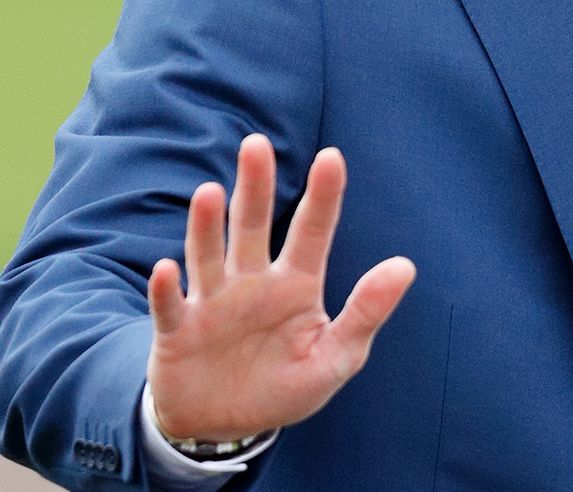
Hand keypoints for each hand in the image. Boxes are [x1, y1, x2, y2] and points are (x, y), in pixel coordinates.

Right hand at [146, 135, 416, 441]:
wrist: (226, 427)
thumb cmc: (285, 385)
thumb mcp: (336, 357)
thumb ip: (367, 312)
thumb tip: (406, 266)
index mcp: (295, 285)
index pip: (312, 232)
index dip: (323, 196)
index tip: (332, 157)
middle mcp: (252, 283)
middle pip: (251, 226)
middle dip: (254, 187)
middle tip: (256, 145)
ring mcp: (212, 303)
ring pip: (208, 256)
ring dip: (206, 227)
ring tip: (209, 193)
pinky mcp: (178, 331)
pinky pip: (171, 306)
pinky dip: (167, 289)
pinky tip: (167, 269)